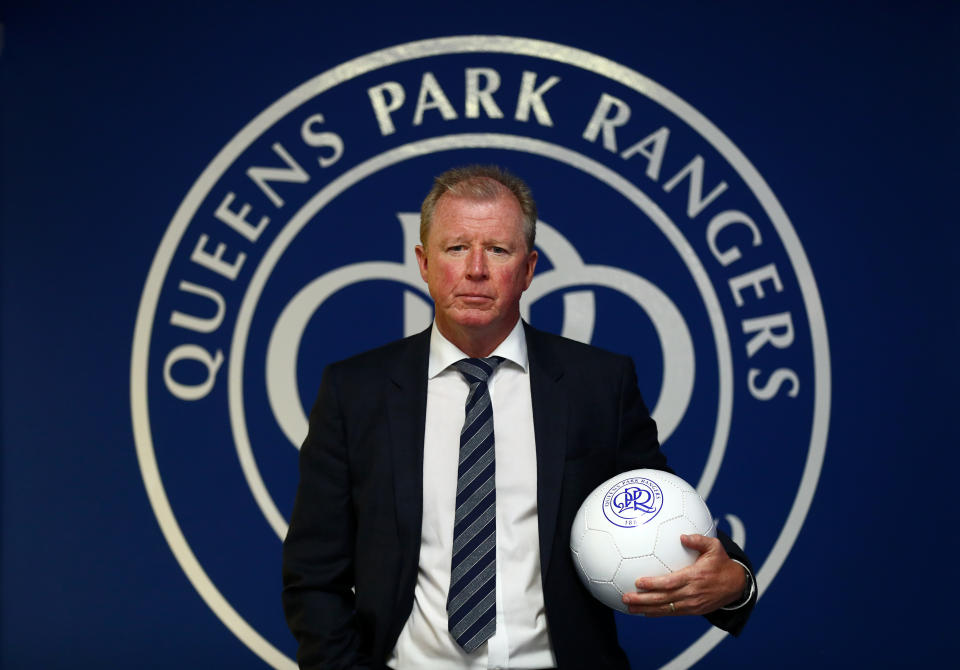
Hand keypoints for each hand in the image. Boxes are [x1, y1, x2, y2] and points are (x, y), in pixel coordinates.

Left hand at [621, 534, 745, 616]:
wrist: (736, 585)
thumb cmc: (721, 562)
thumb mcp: (714, 547)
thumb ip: (698, 540)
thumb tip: (682, 536)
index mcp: (694, 577)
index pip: (670, 582)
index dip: (653, 584)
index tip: (638, 582)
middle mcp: (692, 593)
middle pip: (664, 599)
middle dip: (643, 600)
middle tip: (626, 598)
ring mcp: (692, 604)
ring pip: (666, 609)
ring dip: (646, 609)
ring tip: (630, 608)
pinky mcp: (693, 610)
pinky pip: (672, 613)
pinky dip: (657, 613)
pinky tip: (644, 612)